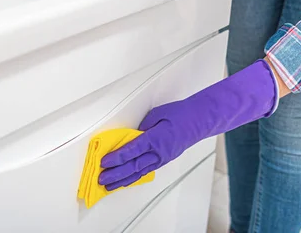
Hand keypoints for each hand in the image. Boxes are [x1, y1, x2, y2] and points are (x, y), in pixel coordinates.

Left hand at [98, 60, 278, 190]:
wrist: (199, 121)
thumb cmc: (180, 114)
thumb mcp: (157, 114)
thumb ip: (142, 127)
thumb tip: (130, 135)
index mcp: (156, 139)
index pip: (132, 150)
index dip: (117, 157)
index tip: (104, 161)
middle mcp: (159, 152)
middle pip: (134, 166)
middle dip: (116, 173)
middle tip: (101, 178)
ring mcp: (162, 158)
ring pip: (139, 172)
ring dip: (123, 180)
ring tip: (109, 186)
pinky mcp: (164, 160)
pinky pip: (146, 171)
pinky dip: (134, 177)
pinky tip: (125, 181)